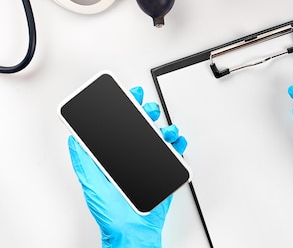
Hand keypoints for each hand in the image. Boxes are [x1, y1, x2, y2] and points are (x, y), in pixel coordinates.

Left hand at [67, 86, 186, 247]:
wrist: (134, 234)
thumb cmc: (111, 215)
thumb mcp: (92, 185)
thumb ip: (84, 161)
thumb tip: (74, 138)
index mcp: (114, 159)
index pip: (120, 127)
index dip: (125, 108)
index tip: (129, 96)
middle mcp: (133, 159)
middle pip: (143, 127)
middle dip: (147, 113)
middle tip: (148, 109)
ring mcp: (151, 165)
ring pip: (162, 138)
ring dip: (166, 129)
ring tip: (166, 131)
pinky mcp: (166, 174)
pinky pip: (176, 155)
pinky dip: (179, 146)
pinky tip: (177, 144)